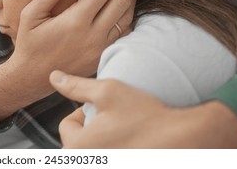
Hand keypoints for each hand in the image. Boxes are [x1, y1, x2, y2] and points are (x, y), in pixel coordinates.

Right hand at [0, 0, 136, 124]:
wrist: (34, 77)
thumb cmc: (30, 44)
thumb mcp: (31, 15)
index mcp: (76, 21)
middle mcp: (94, 34)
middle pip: (122, 0)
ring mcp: (102, 46)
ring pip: (127, 15)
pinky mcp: (104, 55)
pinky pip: (125, 32)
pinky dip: (130, 14)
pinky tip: (128, 3)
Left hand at [49, 71, 236, 147]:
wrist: (182, 139)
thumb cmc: (145, 116)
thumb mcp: (108, 91)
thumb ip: (76, 86)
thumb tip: (53, 76)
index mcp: (77, 147)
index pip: (66, 126)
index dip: (83, 112)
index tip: (104, 109)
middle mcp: (87, 162)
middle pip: (76, 143)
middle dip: (89, 130)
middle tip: (112, 122)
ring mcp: (106, 165)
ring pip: (92, 152)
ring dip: (100, 143)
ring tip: (121, 133)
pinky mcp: (119, 165)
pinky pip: (106, 156)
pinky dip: (113, 150)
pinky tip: (129, 144)